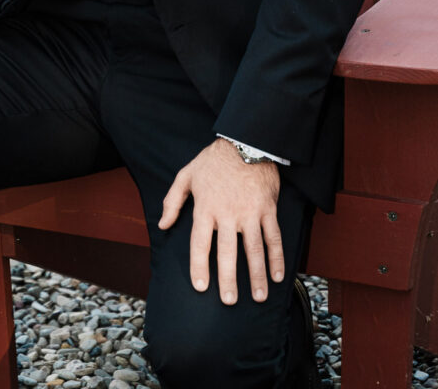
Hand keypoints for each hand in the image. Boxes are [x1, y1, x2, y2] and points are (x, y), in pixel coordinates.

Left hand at [158, 137, 282, 303]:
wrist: (245, 142)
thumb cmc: (213, 160)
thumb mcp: (187, 175)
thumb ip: (172, 201)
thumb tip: (163, 225)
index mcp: (205, 207)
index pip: (200, 243)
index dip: (199, 266)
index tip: (201, 287)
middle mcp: (227, 213)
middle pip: (227, 252)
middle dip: (228, 279)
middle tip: (228, 300)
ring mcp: (249, 212)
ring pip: (253, 250)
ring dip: (256, 275)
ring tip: (258, 296)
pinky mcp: (267, 209)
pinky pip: (273, 237)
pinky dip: (277, 258)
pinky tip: (278, 275)